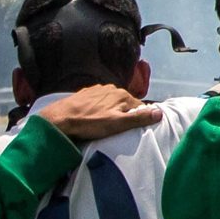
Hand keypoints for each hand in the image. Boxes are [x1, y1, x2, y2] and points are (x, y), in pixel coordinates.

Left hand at [38, 84, 161, 141]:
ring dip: (111, 111)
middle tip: (117, 129)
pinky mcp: (85, 93)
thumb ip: (139, 118)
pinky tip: (93, 118)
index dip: (137, 119)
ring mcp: (97, 89)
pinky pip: (99, 102)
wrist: (60, 119)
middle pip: (125, 103)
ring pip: (111, 102)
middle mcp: (111, 88)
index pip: (139, 106)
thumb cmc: (90, 123)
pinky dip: (99, 109)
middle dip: (124, 114)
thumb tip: (159, 112)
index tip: (131, 130)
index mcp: (121, 94)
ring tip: (104, 125)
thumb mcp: (117, 124)